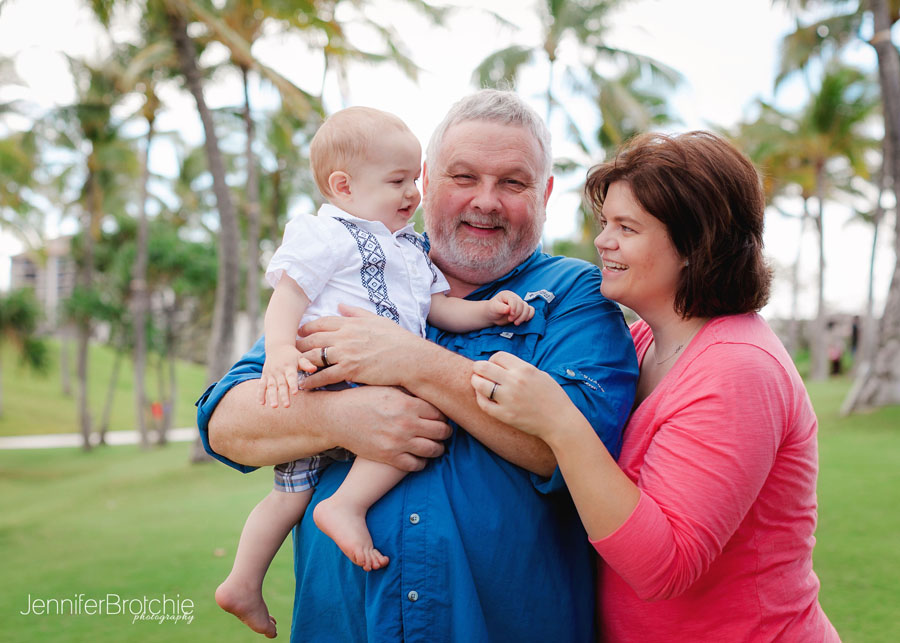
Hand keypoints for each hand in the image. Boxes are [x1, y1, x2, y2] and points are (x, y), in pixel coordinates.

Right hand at [258, 344, 316, 407]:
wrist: (277, 346)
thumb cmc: (292, 355)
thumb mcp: (300, 357)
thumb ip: (306, 364)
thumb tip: (314, 369)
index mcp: (289, 367)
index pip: (291, 376)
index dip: (293, 384)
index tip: (295, 393)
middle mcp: (279, 371)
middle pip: (281, 384)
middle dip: (283, 395)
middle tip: (287, 406)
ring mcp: (270, 374)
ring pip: (270, 386)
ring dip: (272, 397)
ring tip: (275, 406)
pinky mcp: (264, 376)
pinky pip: (261, 386)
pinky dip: (260, 394)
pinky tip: (262, 404)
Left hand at [295, 304, 426, 388]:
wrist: (411, 359)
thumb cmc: (398, 340)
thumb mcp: (377, 320)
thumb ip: (356, 312)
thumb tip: (340, 304)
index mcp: (351, 323)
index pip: (321, 323)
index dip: (306, 328)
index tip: (299, 333)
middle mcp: (344, 337)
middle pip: (312, 339)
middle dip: (298, 346)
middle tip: (289, 353)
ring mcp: (345, 354)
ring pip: (313, 357)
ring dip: (300, 363)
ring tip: (291, 369)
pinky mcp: (349, 370)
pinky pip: (323, 376)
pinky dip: (310, 381)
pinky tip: (303, 386)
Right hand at [336, 385, 451, 470]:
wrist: (337, 417)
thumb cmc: (362, 399)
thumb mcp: (387, 389)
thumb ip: (410, 394)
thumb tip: (431, 393)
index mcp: (408, 404)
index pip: (440, 413)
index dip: (443, 416)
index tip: (441, 418)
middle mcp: (406, 423)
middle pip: (442, 432)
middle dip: (445, 432)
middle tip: (443, 432)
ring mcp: (399, 442)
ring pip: (433, 450)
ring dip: (438, 448)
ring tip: (435, 446)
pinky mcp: (389, 457)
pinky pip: (416, 465)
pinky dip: (422, 462)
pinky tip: (420, 457)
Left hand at [470, 351, 580, 439]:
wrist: (560, 421)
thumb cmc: (552, 397)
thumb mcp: (539, 374)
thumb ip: (520, 368)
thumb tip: (500, 365)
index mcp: (524, 369)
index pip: (497, 356)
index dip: (492, 360)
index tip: (494, 366)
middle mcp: (514, 382)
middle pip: (483, 367)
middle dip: (479, 368)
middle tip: (480, 372)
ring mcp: (508, 399)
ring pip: (479, 384)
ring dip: (476, 382)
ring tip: (479, 384)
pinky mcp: (505, 415)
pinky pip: (483, 403)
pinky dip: (480, 398)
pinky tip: (483, 397)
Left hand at [489, 290, 534, 325]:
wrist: (493, 315)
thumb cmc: (492, 310)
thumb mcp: (493, 308)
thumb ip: (500, 308)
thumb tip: (508, 309)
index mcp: (507, 295)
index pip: (514, 300)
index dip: (514, 308)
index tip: (510, 315)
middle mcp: (515, 298)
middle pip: (522, 304)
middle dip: (518, 314)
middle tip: (510, 320)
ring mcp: (520, 303)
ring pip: (527, 308)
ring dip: (523, 317)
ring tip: (516, 323)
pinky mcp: (523, 310)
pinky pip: (531, 310)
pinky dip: (529, 315)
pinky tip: (525, 320)